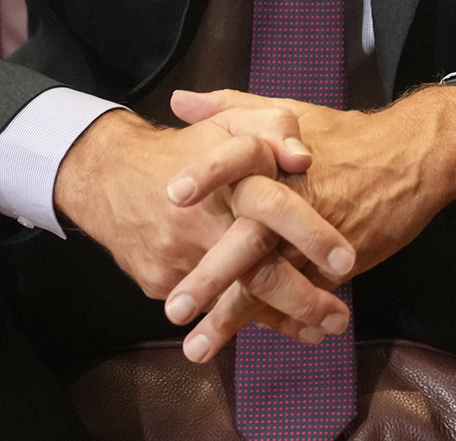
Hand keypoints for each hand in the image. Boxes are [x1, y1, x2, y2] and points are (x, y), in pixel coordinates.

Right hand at [53, 108, 355, 356]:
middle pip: (257, 271)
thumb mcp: (233, 123)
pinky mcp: (160, 280)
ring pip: (235, 299)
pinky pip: (208, 305)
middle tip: (340, 317)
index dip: (310, 233)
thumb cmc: (187, 146)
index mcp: (228, 181)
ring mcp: (178, 257)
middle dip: (302, 299)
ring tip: (319, 333)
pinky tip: (282, 326)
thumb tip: (303, 157)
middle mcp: (202, 224)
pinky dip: (244, 318)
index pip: (274, 207)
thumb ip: (275, 127)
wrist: (108, 174)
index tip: (346, 261)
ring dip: (280, 319)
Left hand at [161, 86, 455, 357]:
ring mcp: (317, 234)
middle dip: (212, 275)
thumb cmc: (343, 136)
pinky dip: (280, 321)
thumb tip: (179, 101)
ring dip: (234, 316)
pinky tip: (248, 343)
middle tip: (175, 307)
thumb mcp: (288, 111)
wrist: (413, 155)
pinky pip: (305, 294)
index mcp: (279, 154)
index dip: (208, 174)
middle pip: (250, 238)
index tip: (171, 195)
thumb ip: (229, 108)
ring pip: (273, 278)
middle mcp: (297, 195)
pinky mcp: (338, 260)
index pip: (238, 159)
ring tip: (198, 346)